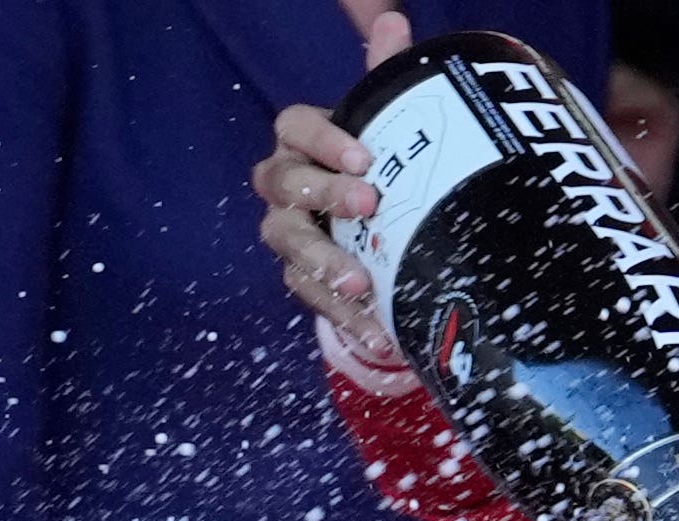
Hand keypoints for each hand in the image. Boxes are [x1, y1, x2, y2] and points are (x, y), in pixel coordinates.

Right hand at [255, 93, 396, 359]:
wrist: (375, 222)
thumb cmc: (377, 163)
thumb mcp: (386, 122)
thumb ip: (386, 79)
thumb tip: (394, 25)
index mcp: (301, 141)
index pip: (294, 128)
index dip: (323, 141)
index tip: (364, 158)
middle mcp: (284, 187)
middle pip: (284, 188)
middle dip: (324, 197)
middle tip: (368, 206)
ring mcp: (289, 235)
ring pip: (291, 248)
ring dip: (326, 265)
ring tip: (364, 285)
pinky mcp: (302, 279)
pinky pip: (313, 297)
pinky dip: (346, 316)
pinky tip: (378, 332)